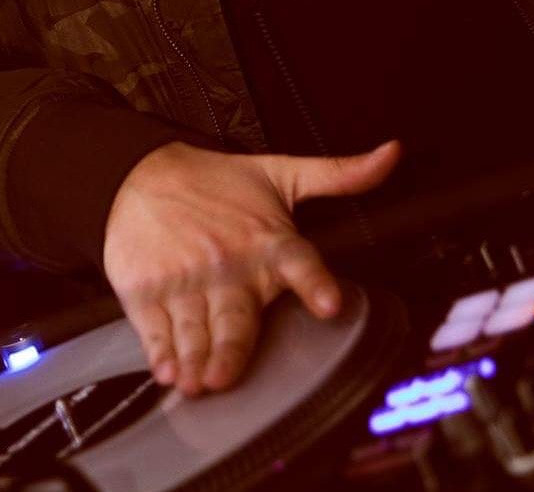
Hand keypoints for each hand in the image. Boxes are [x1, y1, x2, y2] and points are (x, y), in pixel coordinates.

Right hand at [101, 138, 400, 397]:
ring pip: (196, 334)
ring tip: (198, 380)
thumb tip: (392, 154)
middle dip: (231, 351)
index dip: (316, 282)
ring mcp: (185, 281)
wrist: (141, 172)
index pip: (300, 262)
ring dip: (196, 361)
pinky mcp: (148, 292)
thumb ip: (340, 175)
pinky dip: (163, 354)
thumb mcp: (281, 172)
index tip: (329, 302)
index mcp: (269, 241)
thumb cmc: (217, 183)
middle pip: (236, 321)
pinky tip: (168, 368)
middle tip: (224, 375)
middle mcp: (229, 265)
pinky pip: (158, 333)